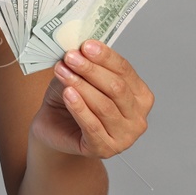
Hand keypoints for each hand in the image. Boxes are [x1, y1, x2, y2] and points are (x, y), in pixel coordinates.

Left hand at [29, 39, 152, 158]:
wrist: (55, 128)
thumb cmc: (71, 100)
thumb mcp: (79, 77)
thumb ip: (85, 65)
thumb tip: (80, 50)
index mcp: (139, 96)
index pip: (125, 71)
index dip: (105, 57)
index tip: (86, 45)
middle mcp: (138, 117)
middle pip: (117, 88)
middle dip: (92, 70)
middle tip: (71, 57)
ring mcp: (124, 137)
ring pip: (104, 106)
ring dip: (81, 86)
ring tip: (63, 72)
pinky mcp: (105, 149)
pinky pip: (93, 126)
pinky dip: (79, 108)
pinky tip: (68, 93)